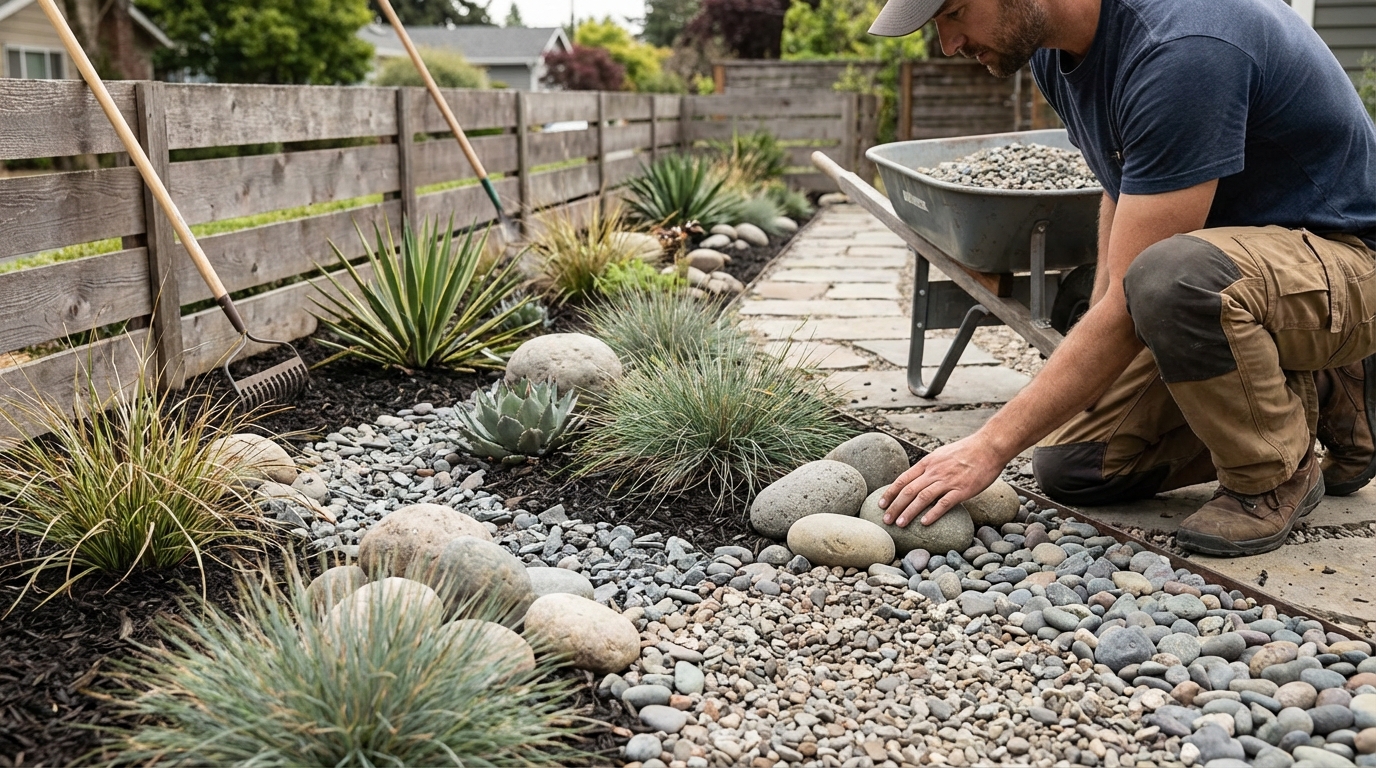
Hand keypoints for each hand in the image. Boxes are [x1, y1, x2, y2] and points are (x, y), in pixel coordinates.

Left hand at [877, 436, 1006, 526]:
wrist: (989, 446)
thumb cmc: (967, 451)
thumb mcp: (942, 454)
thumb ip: (930, 467)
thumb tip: (919, 479)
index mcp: (928, 463)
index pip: (903, 479)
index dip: (890, 492)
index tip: (881, 504)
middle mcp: (934, 471)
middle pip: (908, 491)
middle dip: (894, 506)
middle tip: (885, 520)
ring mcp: (948, 481)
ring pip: (922, 498)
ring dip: (908, 512)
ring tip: (899, 524)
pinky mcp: (962, 490)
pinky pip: (944, 503)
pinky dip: (932, 514)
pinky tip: (924, 523)